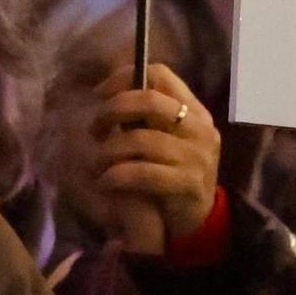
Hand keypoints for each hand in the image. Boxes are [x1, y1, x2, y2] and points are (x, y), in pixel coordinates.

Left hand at [89, 63, 221, 255]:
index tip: (100, 94)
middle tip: (95, 128)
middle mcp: (198, 128)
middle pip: (149, 100)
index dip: (124, 78)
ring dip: (109, 150)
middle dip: (112, 110)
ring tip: (97, 162)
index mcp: (194, 110)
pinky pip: (142, 172)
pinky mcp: (188, 183)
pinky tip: (105, 181)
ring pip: (140, 139)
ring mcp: (196, 155)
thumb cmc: (174, 173)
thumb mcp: (167, 138)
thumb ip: (146, 117)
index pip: (159, 74)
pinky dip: (116, 175)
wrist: (200, 220)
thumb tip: (107, 95)